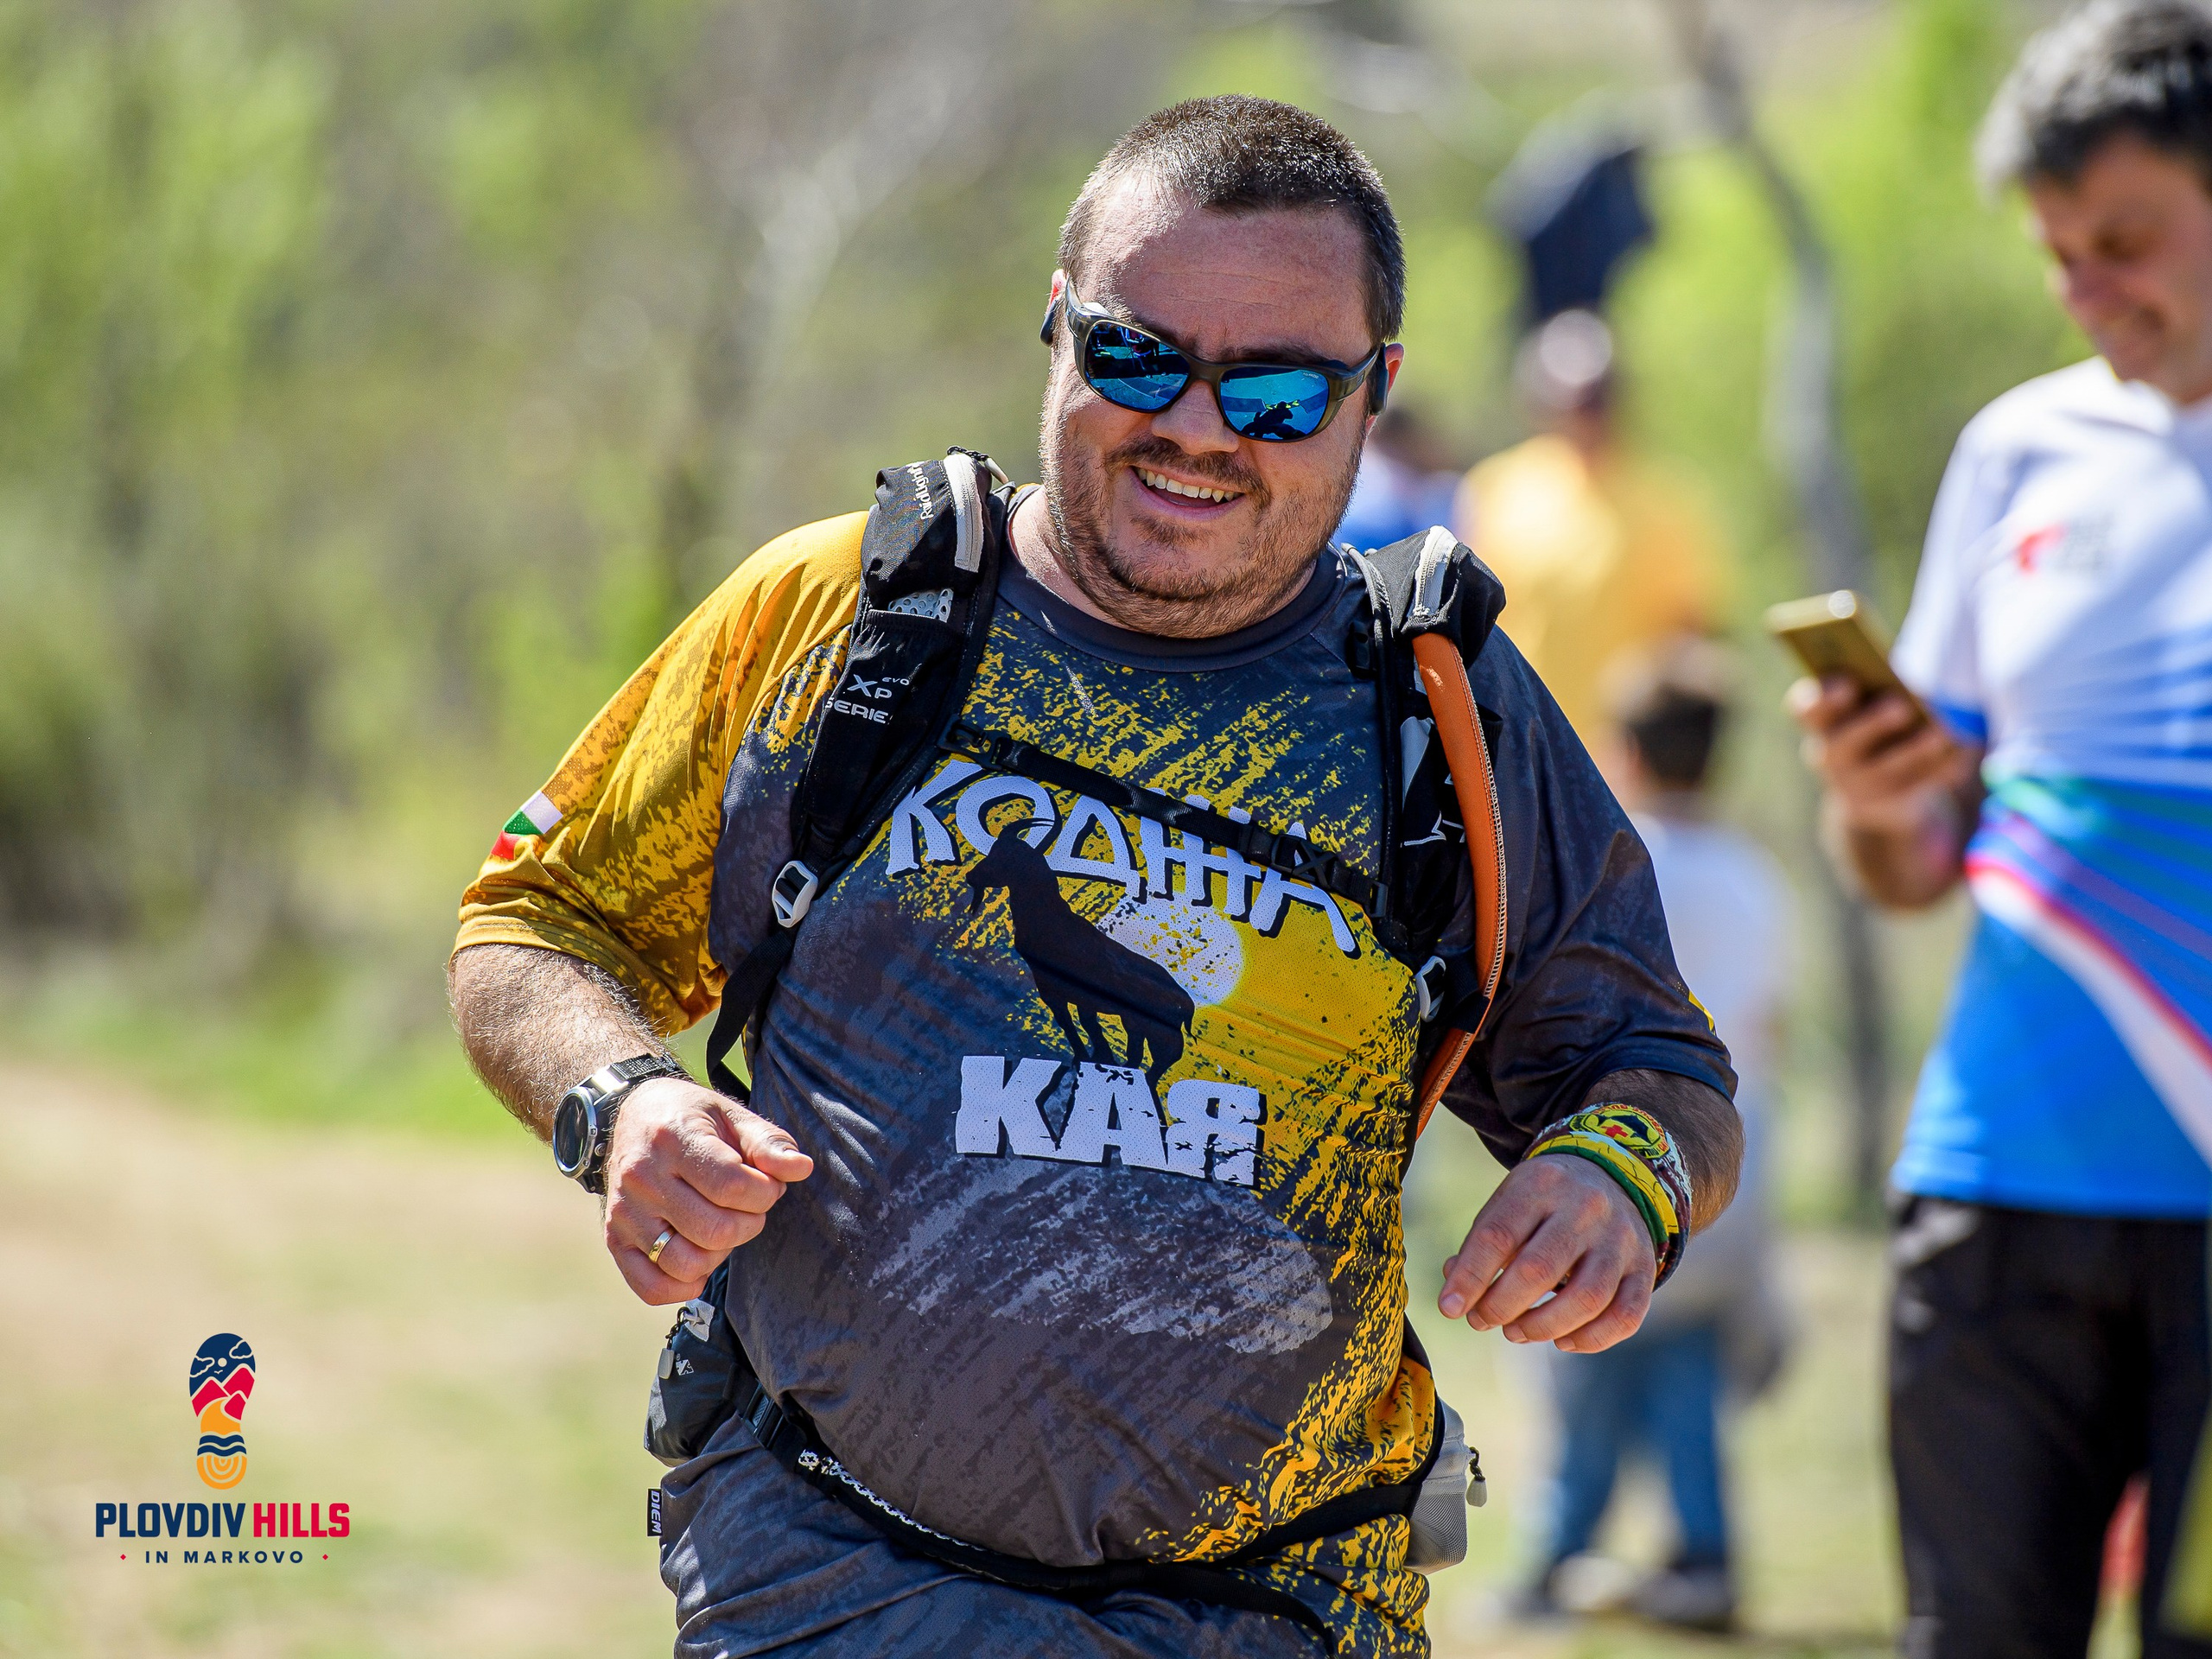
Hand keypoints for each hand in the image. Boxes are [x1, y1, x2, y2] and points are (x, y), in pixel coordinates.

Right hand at [601, 1077, 813, 1305]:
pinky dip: (684, 1286)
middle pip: (715, 1231)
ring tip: (723, 1227)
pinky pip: (651, 1287)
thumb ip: (769, 1143)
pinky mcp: (615, 1239)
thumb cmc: (692, 1118)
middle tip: (749, 1205)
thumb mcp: (733, 1115)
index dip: (765, 1192)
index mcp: (673, 1140)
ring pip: (686, 1264)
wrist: (633, 1114)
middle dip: (749, 1223)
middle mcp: (642, 1178)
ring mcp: (624, 1213)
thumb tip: (802, 1169)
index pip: (733, 1187)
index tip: (768, 1183)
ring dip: (720, 1254)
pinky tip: (700, 1258)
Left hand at [1437, 1156, 1654, 1352]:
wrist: (1613, 1177)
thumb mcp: (1509, 1203)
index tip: (1450, 1308)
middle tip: (1482, 1320)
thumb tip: (1456, 1297)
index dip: (1470, 1277)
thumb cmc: (1545, 1201)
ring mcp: (1621, 1238)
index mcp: (1541, 1184)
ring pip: (1585, 1298)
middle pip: (1539, 1269)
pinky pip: (1625, 1316)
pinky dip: (1591, 1339)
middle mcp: (1586, 1207)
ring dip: (1542, 1327)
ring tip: (1515, 1332)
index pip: (1498, 1235)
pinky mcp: (1644, 1268)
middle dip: (1501, 1306)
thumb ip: (1481, 1246)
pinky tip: (1562, 1341)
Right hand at [1787, 675, 1969, 833]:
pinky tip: (1960, 754)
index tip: (1848, 684)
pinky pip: (1917, 788)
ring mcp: (1857, 786)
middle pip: (1843, 743)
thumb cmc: (1874, 730)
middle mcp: (1829, 757)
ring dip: (1913, 750)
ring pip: (1884, 770)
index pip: (1805, 709)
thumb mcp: (1869, 708)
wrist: (1871, 794)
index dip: (1822, 698)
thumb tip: (1915, 696)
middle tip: (1901, 706)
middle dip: (1872, 724)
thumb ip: (1880, 692)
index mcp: (1820, 724)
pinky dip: (1941, 770)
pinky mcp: (1889, 805)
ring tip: (1940, 733)